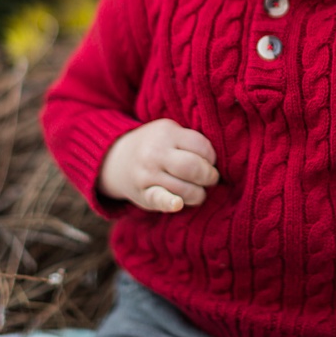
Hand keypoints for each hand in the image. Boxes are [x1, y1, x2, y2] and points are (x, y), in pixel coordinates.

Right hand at [98, 118, 219, 212]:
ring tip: (198, 191)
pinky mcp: (143, 194)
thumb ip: (190, 141)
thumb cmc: (155, 145)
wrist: (116, 157)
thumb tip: (219, 161)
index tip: (210, 161)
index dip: (212, 157)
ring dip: (198, 194)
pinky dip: (170, 203)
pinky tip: (177, 204)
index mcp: (167, 133)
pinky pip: (159, 199)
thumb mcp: (169, 132)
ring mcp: (148, 174)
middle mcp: (155, 153)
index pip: (201, 146)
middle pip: (192, 167)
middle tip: (210, 179)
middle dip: (209, 176)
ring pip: (183, 188)